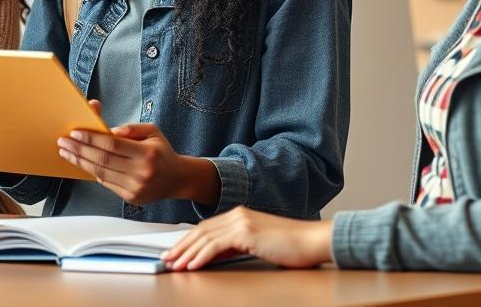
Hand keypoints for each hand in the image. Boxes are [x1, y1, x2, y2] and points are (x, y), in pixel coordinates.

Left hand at [57, 122, 218, 205]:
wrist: (177, 179)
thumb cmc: (162, 152)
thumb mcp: (152, 131)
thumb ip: (130, 128)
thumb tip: (108, 131)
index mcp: (147, 154)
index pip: (112, 145)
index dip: (91, 139)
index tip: (75, 133)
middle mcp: (141, 173)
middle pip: (103, 160)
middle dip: (80, 150)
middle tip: (63, 141)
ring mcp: (135, 188)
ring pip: (101, 173)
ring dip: (80, 162)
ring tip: (66, 152)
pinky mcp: (130, 198)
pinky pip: (106, 183)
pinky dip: (92, 172)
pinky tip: (82, 162)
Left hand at [163, 207, 333, 269]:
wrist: (314, 241)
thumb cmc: (293, 246)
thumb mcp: (258, 245)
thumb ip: (237, 246)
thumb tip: (216, 256)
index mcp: (240, 215)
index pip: (206, 228)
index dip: (188, 241)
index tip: (175, 253)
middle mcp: (237, 214)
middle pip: (200, 231)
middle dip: (181, 247)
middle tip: (166, 260)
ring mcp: (241, 222)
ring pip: (204, 238)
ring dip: (185, 253)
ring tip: (173, 265)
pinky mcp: (246, 232)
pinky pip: (215, 246)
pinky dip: (200, 256)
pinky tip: (191, 266)